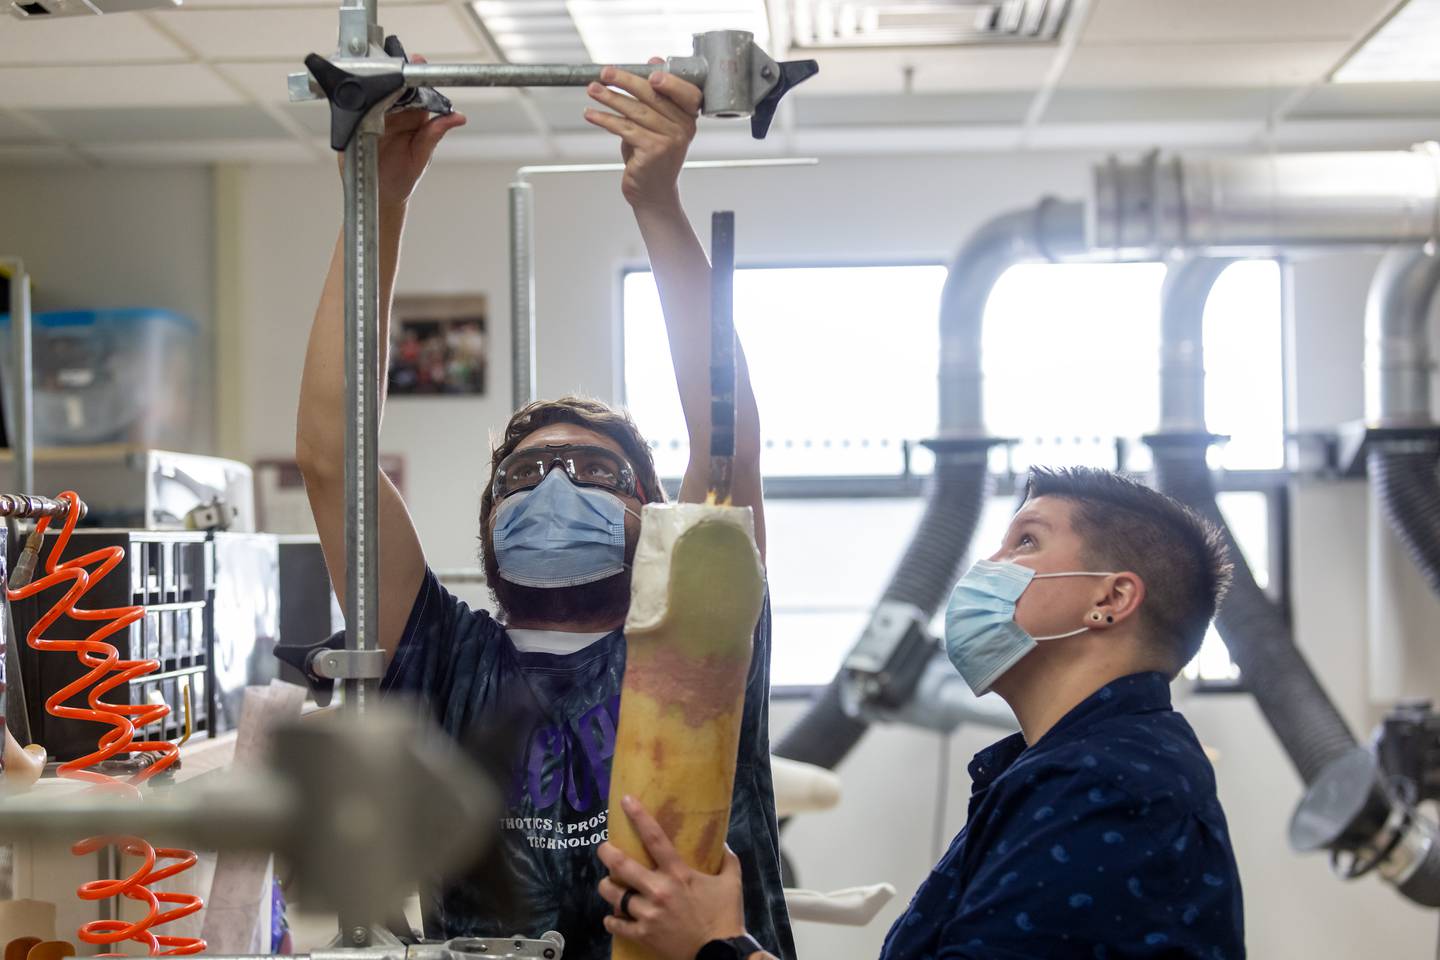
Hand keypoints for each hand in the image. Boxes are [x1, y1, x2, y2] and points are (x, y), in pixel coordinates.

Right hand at [334, 55, 467, 207]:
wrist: (380, 196)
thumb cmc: (403, 176)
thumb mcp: (421, 156)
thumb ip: (435, 134)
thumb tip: (459, 117)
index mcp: (413, 117)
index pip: (416, 90)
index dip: (415, 75)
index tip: (417, 60)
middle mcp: (393, 114)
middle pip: (392, 86)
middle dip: (392, 73)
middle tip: (392, 64)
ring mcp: (371, 118)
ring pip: (371, 93)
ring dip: (372, 84)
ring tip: (374, 77)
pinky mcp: (353, 125)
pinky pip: (352, 108)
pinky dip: (353, 100)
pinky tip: (356, 95)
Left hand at [584, 62, 701, 210]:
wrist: (652, 192)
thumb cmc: (653, 155)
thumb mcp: (657, 122)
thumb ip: (656, 94)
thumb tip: (654, 61)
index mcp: (688, 117)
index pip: (686, 91)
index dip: (670, 80)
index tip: (649, 70)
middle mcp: (683, 128)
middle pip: (654, 96)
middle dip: (626, 81)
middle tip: (606, 73)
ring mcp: (669, 140)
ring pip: (636, 111)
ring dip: (610, 98)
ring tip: (592, 90)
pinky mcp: (652, 151)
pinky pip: (625, 128)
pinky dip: (605, 120)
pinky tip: (591, 114)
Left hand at [597, 795, 747, 959]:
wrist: (721, 955)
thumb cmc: (727, 917)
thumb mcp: (732, 883)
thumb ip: (727, 859)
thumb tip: (722, 842)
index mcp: (679, 874)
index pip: (655, 839)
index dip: (639, 817)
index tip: (626, 801)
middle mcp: (660, 891)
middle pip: (622, 866)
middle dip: (607, 853)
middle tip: (603, 848)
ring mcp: (649, 914)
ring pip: (614, 895)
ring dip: (606, 887)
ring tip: (607, 884)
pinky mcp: (644, 935)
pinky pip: (617, 925)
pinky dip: (612, 920)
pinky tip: (613, 917)